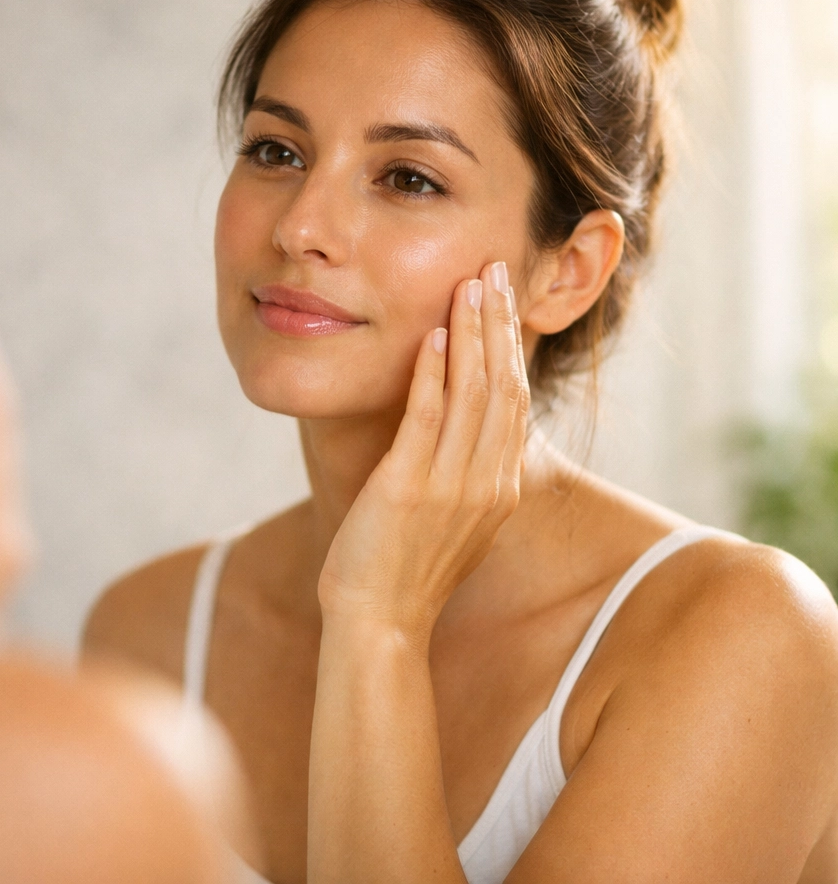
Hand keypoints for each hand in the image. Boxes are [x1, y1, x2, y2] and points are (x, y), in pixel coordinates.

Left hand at [318, 262, 528, 641]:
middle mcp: (487, 482)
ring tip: (470, 285)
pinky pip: (426, 417)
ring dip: (472, 334)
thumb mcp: (457, 521)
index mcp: (500, 488)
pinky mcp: (408, 487)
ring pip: (472, 393)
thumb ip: (470, 475)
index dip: (512, 346)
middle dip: (500, 324)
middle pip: (504, 386)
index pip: (515, 400)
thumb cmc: (408, 570)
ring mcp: (452, 486)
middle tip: (497, 271)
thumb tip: (468, 433)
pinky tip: (432, 334)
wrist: (380, 623)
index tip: (506, 302)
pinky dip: (432, 372)